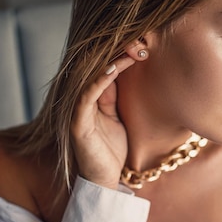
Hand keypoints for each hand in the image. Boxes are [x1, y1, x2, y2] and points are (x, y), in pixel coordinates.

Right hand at [70, 55, 134, 189]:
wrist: (105, 180)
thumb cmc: (112, 151)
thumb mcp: (118, 118)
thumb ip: (114, 97)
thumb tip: (120, 71)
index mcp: (92, 98)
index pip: (105, 68)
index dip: (122, 54)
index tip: (143, 45)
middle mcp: (82, 100)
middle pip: (97, 67)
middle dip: (119, 52)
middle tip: (140, 42)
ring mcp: (78, 111)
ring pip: (91, 77)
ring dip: (112, 61)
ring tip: (131, 50)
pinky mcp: (78, 123)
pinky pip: (87, 96)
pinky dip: (99, 81)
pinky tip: (113, 68)